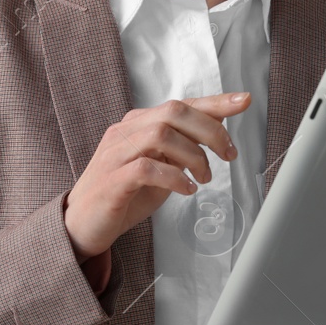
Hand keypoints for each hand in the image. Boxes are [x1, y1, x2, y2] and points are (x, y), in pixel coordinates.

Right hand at [63, 92, 250, 260]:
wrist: (82, 224)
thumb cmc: (124, 195)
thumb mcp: (161, 166)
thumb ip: (183, 147)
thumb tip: (216, 129)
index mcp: (138, 124)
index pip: (181, 104)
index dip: (214, 101)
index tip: (243, 100)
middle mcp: (125, 131)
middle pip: (173, 112)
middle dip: (210, 131)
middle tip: (228, 155)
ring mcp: (115, 153)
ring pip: (161, 135)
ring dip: (193, 156)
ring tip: (204, 177)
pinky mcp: (112, 179)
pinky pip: (146, 168)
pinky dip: (173, 177)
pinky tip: (186, 188)